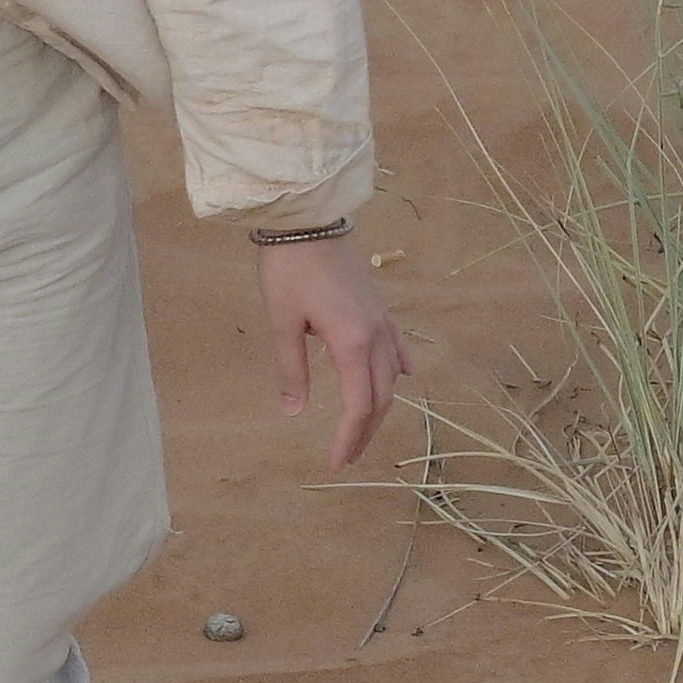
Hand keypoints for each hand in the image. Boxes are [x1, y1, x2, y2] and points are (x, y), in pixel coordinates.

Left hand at [261, 233, 411, 471]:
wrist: (309, 219)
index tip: (336, 463)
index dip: (349, 437)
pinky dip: (396, 370)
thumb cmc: (290, 268)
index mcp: (353, 343)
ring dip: (379, 407)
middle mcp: (376, 335)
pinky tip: (400, 379)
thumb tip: (293, 411)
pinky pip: (396, 348)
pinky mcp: (380, 308)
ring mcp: (382, 320)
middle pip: (380, 397)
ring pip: (390, 376)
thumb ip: (291, 369)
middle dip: (365, 431)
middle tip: (346, 457)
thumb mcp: (282, 322)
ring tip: (361, 429)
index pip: (360, 405)